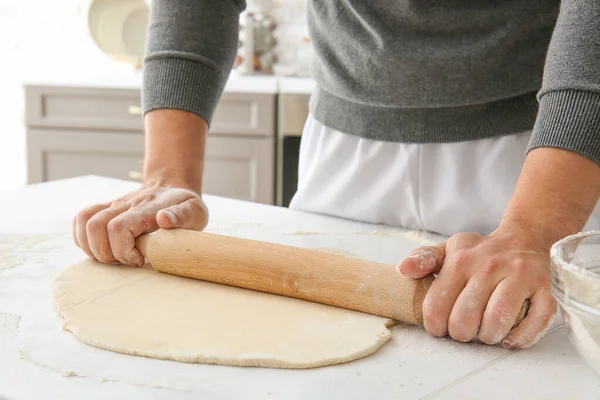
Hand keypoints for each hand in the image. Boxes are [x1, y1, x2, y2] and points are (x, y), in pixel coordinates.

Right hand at [73, 178, 207, 265]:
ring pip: (84, 222)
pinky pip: (81, 220)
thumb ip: (181, 216)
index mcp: (145, 209)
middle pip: (95, 227)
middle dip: (106, 253)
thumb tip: (164, 219)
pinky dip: (84, 239)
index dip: (123, 251)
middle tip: (126, 260)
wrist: (173, 185)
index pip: (118, 228)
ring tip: (114, 256)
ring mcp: (112, 206)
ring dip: (92, 247)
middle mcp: (124, 205)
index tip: (141, 260)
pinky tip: (102, 248)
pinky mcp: (105, 209)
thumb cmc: (185, 204)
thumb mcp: (194, 210)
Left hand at [397, 229, 556, 348]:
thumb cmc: (480, 253)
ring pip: (497, 321)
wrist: (524, 239)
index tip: (439, 328)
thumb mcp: (448, 250)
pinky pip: (534, 323)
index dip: (434, 325)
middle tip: (463, 331)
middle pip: (465, 318)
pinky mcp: (545, 289)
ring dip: (487, 337)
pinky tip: (508, 336)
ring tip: (484, 333)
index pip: (437, 304)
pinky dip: (519, 337)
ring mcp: (520, 276)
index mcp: (461, 259)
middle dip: (460, 334)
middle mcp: (490, 266)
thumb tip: (402, 269)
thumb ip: (423, 260)